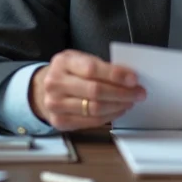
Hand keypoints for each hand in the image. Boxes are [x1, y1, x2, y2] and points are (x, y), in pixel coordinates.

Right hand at [30, 49, 145, 130]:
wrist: (42, 89)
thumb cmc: (69, 72)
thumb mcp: (80, 59)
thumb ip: (101, 66)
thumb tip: (129, 76)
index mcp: (63, 62)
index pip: (92, 69)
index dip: (116, 75)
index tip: (134, 79)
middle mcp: (55, 83)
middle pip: (95, 91)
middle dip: (122, 93)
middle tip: (139, 93)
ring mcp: (55, 104)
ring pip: (94, 108)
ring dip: (118, 106)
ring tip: (131, 101)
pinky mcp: (59, 121)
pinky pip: (90, 121)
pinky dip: (109, 116)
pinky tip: (119, 110)